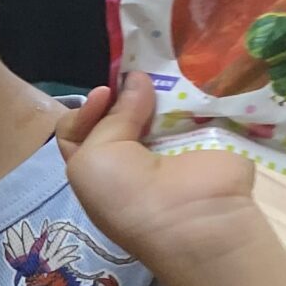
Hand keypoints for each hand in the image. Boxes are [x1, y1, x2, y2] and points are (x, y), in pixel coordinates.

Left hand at [57, 73, 265, 271]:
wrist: (192, 217)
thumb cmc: (128, 193)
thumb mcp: (94, 157)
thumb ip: (109, 117)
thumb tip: (135, 81)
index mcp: (97, 169)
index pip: (79, 128)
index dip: (85, 108)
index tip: (104, 93)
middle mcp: (130, 159)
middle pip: (119, 113)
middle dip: (123, 92)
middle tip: (133, 75)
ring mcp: (170, 147)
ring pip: (156, 106)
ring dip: (157, 87)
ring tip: (159, 67)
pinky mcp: (206, 137)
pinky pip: (194, 106)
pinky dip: (190, 90)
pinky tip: (188, 75)